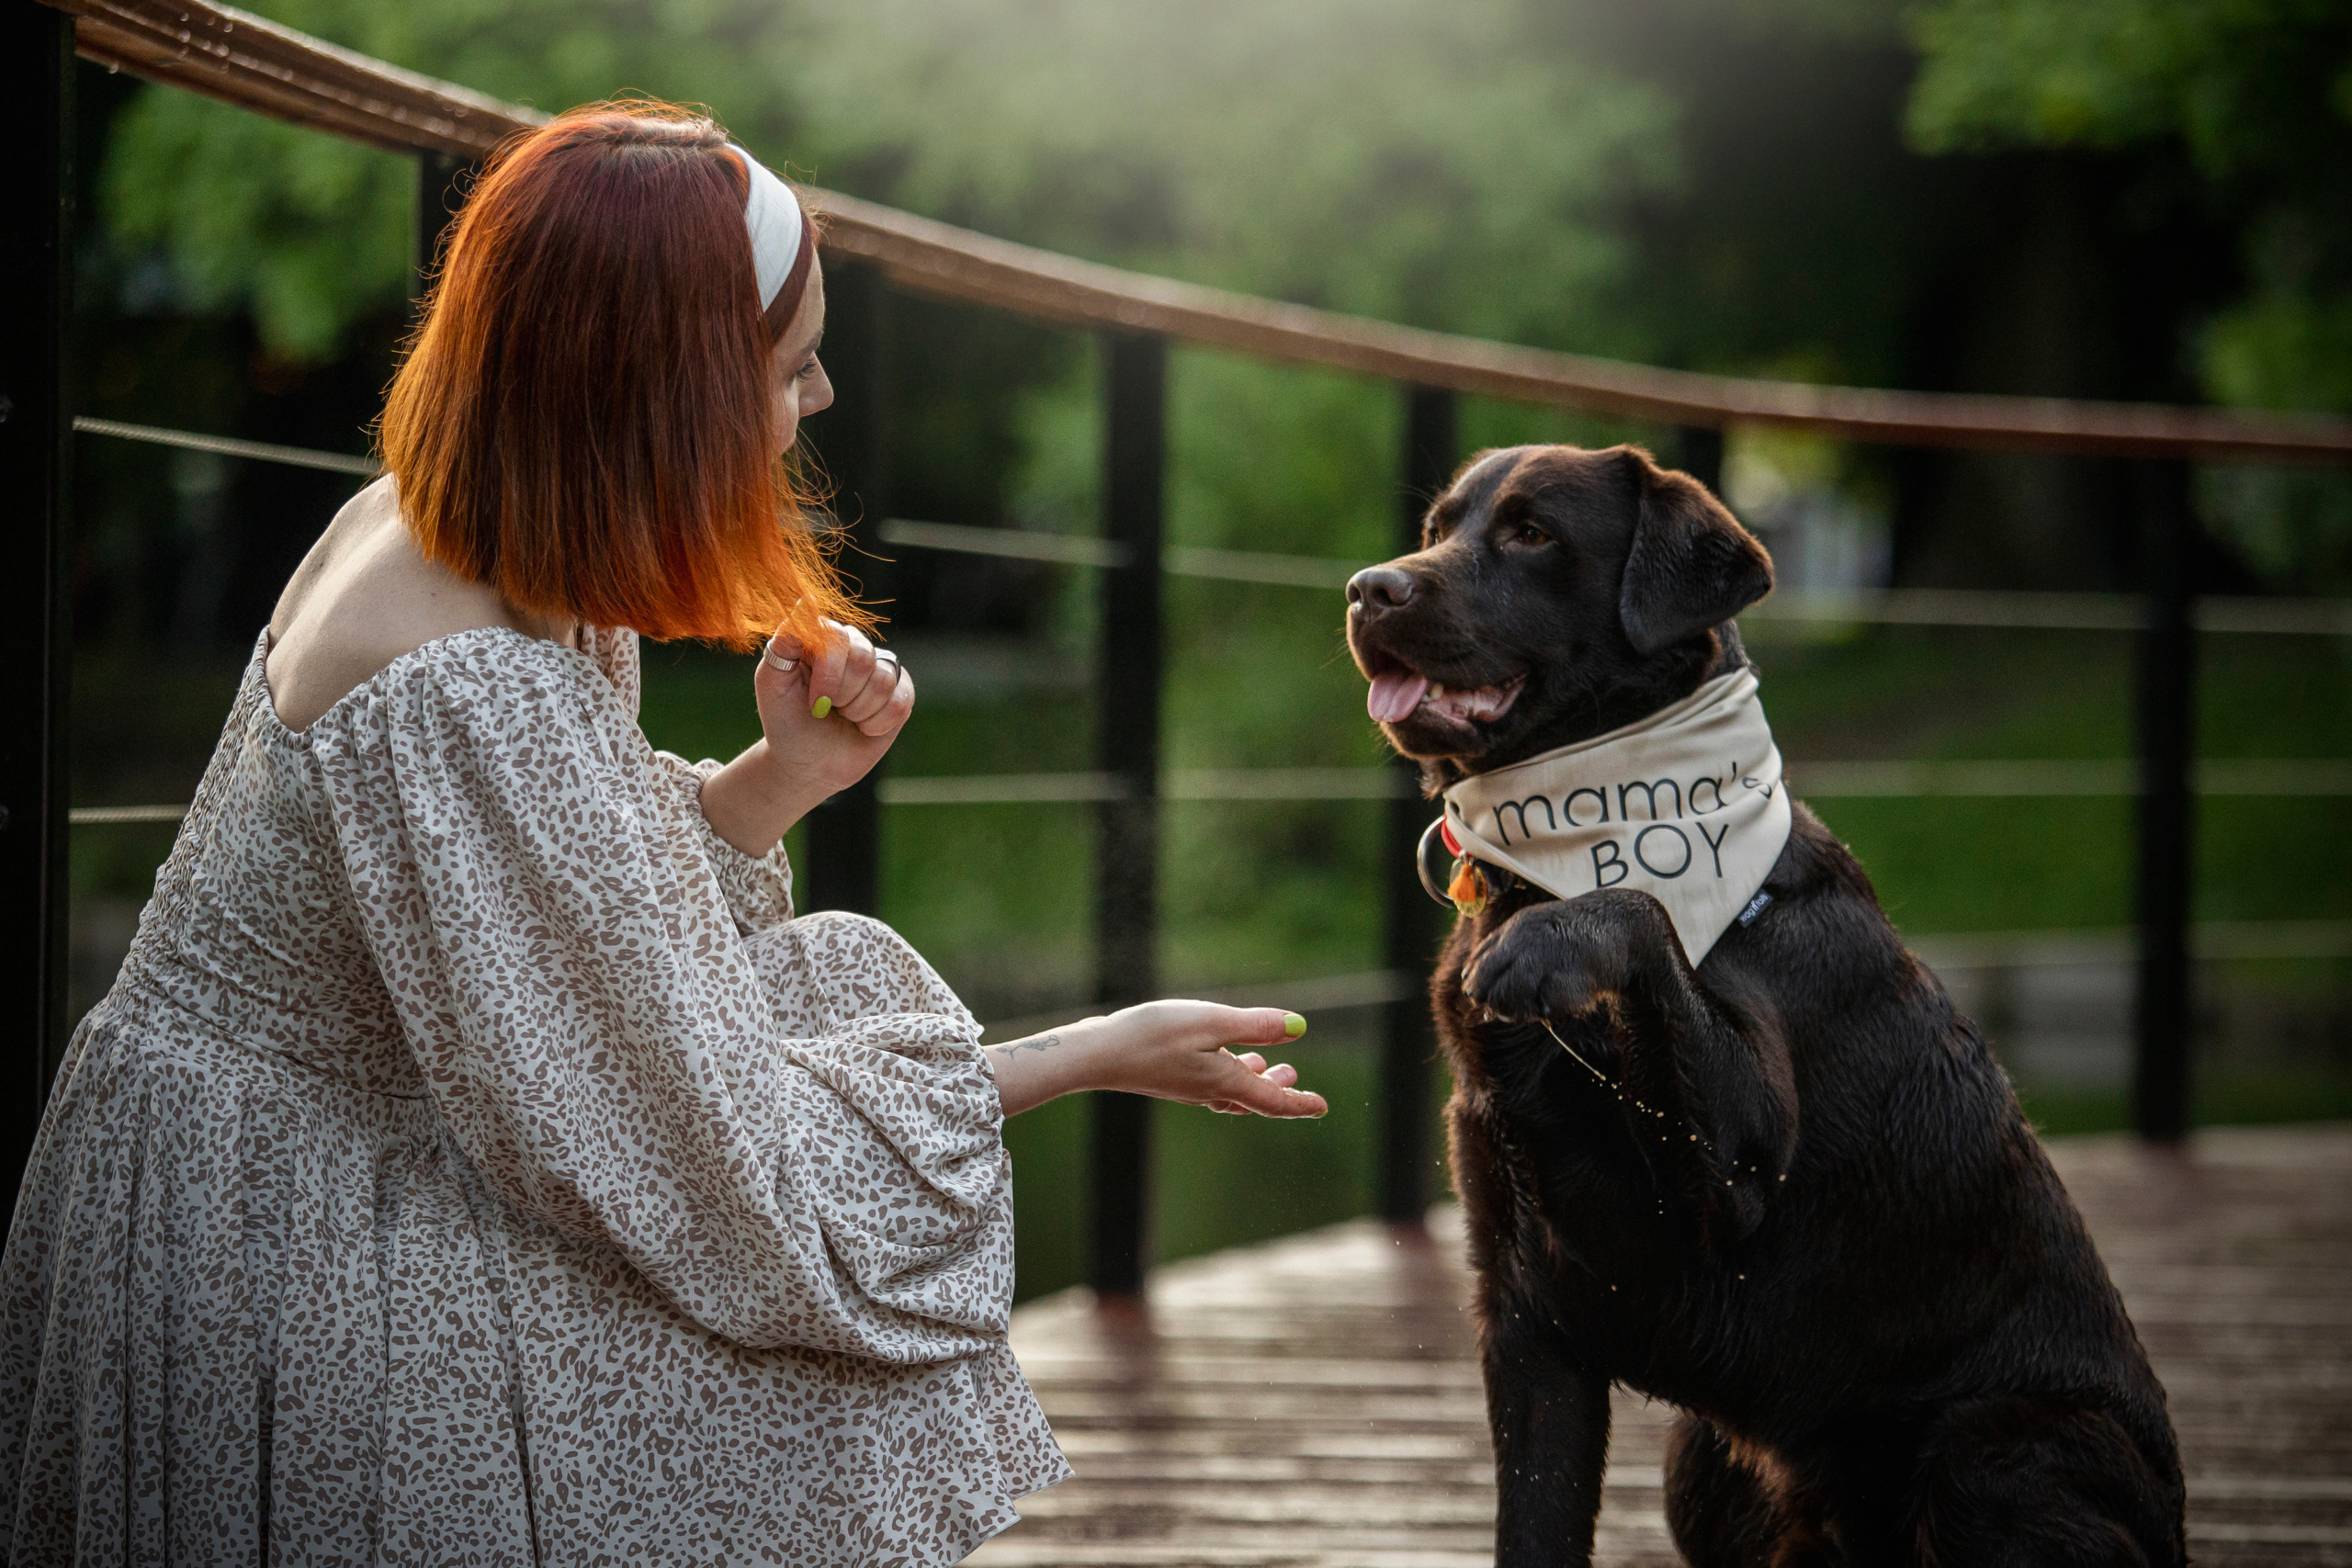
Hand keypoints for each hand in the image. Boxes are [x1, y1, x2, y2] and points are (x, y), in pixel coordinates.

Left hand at [697, 619, 913, 857]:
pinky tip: (862, 726)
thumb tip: (803, 605)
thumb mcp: (772, 685)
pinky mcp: (901, 691)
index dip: (830, 673)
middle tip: (826, 709)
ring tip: (843, 717)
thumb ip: (783, 645)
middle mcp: (853, 646)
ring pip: (884, 681)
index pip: (836, 636)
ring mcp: (879, 667)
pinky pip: (900, 702)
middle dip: (843, 695)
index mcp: (821, 637)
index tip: (815, 701)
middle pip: (863, 657)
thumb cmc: (786, 722)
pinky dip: (877, 723)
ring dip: (858, 711)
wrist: (809, 763)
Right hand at [986, 1002, 1328, 1119]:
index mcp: (1225, 1081)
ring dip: (1254, 1078)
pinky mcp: (1171, 1078)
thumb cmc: (1153, 1036)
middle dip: (1278, 1089)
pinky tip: (1221, 1053)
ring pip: (1232, 1090)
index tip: (1323, 1107)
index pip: (1273, 1101)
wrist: (1098, 1054)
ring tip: (1265, 1061)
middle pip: (1253, 1097)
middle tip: (1295, 1076)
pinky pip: (1211, 1083)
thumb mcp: (1212, 1022)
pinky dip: (1228, 1072)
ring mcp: (1189, 1086)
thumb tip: (1297, 1025)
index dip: (1300, 1103)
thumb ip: (1255, 1025)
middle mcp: (1210, 1090)